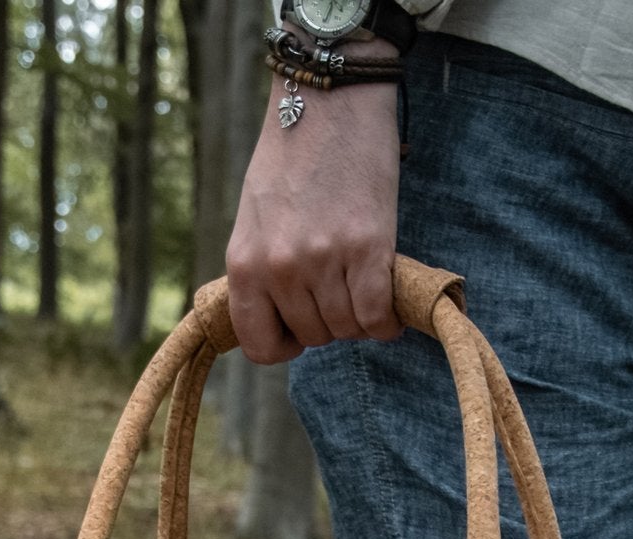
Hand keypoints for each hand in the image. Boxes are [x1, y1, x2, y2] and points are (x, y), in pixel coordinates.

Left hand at [226, 66, 402, 363]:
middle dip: (329, 319)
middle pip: (314, 337)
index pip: (260, 345)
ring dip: (360, 315)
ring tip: (362, 280)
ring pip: (348, 329)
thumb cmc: (291, 157)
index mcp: (244, 263)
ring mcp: (323, 259)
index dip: (285, 344)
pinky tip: (388, 300)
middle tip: (339, 283)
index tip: (299, 329)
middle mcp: (280, 268)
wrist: (329, 99)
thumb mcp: (255, 219)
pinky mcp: (368, 248)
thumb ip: (262, 271)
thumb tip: (281, 321)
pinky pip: (378, 317)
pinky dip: (387, 319)